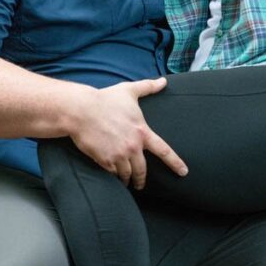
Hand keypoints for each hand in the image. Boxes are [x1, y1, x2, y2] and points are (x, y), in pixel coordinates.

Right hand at [68, 78, 187, 189]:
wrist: (81, 110)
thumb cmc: (105, 99)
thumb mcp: (129, 91)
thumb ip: (148, 87)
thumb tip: (163, 81)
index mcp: (142, 132)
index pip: (164, 151)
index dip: (175, 163)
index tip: (184, 172)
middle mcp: (132, 146)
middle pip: (142, 170)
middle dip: (141, 180)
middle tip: (140, 184)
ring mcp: (118, 155)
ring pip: (126, 174)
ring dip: (126, 179)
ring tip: (125, 181)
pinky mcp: (104, 161)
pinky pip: (112, 173)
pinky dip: (113, 174)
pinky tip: (111, 173)